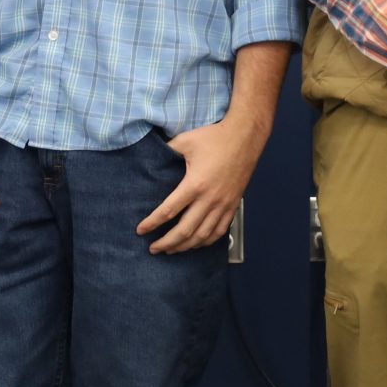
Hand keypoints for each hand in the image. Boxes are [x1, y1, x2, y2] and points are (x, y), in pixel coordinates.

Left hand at [138, 112, 272, 254]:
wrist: (245, 137)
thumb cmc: (215, 137)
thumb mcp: (186, 141)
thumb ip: (167, 151)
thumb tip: (152, 158)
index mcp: (195, 184)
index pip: (169, 211)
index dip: (152, 223)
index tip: (141, 230)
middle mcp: (210, 199)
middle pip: (185, 230)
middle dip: (167, 242)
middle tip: (153, 249)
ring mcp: (223, 204)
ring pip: (202, 235)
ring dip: (185, 246)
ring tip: (171, 250)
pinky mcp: (233, 205)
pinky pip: (219, 231)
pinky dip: (206, 241)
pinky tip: (196, 244)